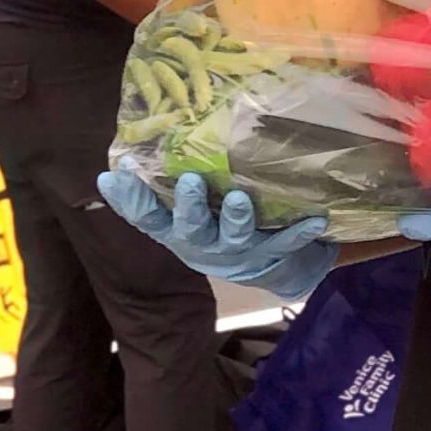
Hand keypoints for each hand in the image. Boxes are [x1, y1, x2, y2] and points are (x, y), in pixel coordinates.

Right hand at [98, 170, 334, 299]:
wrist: (261, 266)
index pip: (146, 217)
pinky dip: (300, 232)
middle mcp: (202, 245)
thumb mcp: (180, 212)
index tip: (115, 176)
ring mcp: (237, 252)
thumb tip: (115, 164)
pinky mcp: (271, 254)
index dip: (130, 200)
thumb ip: (154, 189)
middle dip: (190, 208)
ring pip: (235, 238)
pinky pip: (286, 243)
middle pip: (191, 231)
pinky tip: (315, 220)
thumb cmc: (212, 224)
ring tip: (241, 199)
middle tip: (190, 182)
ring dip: (237, 219)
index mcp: (176, 232)